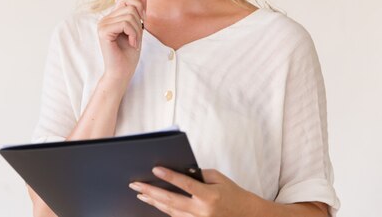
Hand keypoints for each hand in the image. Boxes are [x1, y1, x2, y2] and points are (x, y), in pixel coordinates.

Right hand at [97, 0, 146, 84]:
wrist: (122, 72)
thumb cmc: (128, 54)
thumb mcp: (138, 30)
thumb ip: (139, 14)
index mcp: (112, 17)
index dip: (138, 5)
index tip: (143, 20)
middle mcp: (105, 19)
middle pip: (129, 5)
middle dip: (139, 22)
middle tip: (137, 37)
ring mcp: (103, 25)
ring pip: (129, 15)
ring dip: (137, 30)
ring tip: (134, 42)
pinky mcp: (103, 32)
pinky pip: (124, 24)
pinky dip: (133, 34)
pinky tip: (132, 44)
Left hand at [129, 167, 254, 216]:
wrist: (245, 214)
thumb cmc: (231, 193)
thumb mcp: (218, 178)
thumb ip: (198, 174)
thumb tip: (178, 170)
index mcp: (210, 196)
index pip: (186, 184)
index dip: (170, 177)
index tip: (155, 169)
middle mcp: (202, 211)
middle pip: (172, 201)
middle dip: (152, 191)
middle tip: (136, 184)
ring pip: (171, 211)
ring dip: (154, 201)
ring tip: (141, 193)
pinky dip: (164, 210)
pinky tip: (154, 202)